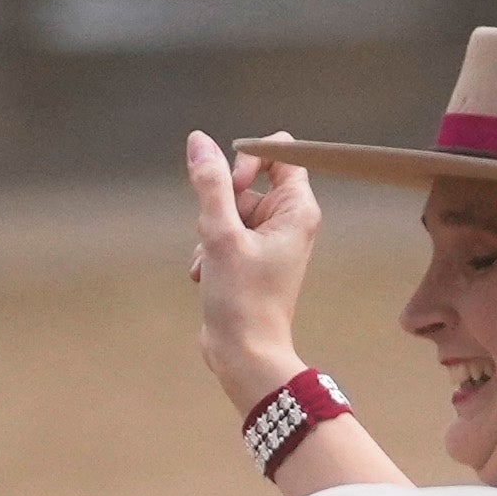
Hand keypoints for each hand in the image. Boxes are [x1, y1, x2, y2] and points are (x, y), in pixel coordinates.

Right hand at [184, 130, 318, 388]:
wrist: (245, 355)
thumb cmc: (243, 300)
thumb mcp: (221, 234)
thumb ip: (210, 184)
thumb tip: (199, 140)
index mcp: (297, 209)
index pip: (281, 150)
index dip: (249, 157)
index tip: (232, 184)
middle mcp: (288, 220)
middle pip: (246, 181)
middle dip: (220, 204)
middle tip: (219, 234)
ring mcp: (269, 239)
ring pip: (227, 209)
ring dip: (209, 232)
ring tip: (213, 263)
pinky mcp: (251, 256)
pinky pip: (222, 233)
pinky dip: (209, 250)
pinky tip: (207, 275)